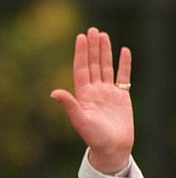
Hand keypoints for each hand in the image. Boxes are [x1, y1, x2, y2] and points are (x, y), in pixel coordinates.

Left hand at [50, 27, 133, 173]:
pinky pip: (123, 77)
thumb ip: (68, 105)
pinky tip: (124, 51)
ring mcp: (108, 93)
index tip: (80, 37)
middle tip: (91, 30)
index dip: (81, 53)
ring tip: (103, 35)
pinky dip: (124, 64)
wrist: (112, 148)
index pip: (81, 69)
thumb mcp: (79, 120)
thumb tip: (53, 92)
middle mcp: (94, 91)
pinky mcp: (122, 97)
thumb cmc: (94, 137)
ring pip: (106, 67)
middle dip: (92, 48)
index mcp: (82, 95)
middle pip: (93, 64)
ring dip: (105, 52)